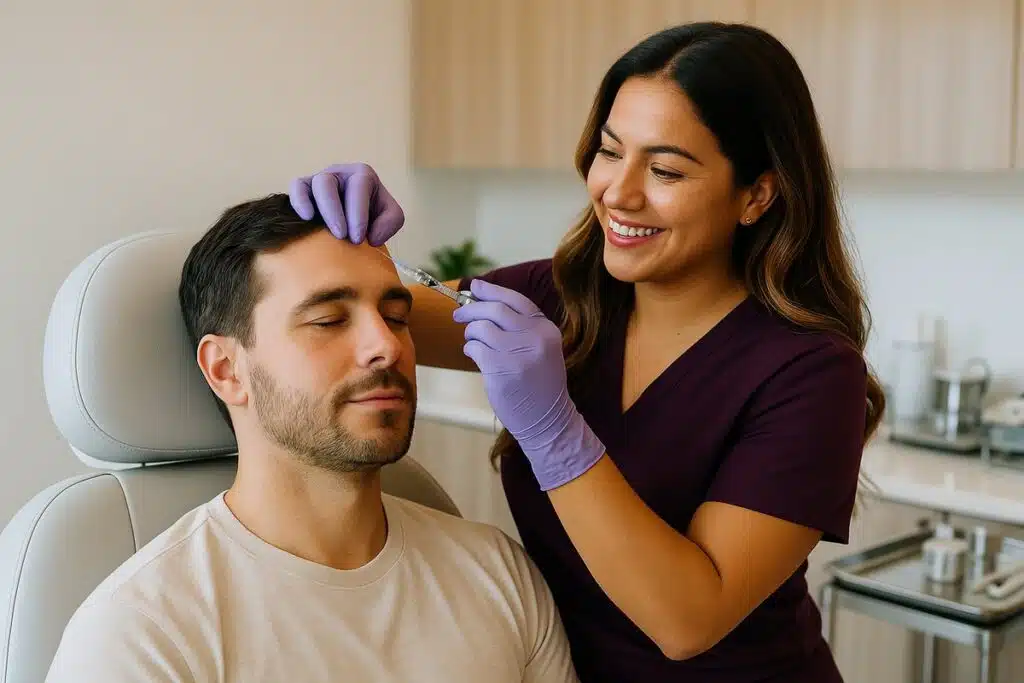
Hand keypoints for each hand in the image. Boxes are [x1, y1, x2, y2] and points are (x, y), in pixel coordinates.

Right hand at [288, 162, 404, 245]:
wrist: (356, 224)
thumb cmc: (373, 217)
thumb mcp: (391, 217)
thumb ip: (390, 222)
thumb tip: (371, 235)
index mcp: (362, 176)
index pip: (358, 186)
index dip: (357, 213)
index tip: (357, 238)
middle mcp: (340, 173)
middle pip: (330, 184)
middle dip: (335, 212)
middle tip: (341, 236)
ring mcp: (320, 179)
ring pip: (315, 184)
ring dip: (322, 209)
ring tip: (324, 233)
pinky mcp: (305, 189)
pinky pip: (297, 187)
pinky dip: (299, 201)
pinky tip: (306, 218)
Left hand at [453, 279, 605, 490]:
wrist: (547, 419)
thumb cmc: (539, 383)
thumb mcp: (541, 348)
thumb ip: (520, 326)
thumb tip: (483, 298)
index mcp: (546, 329)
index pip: (516, 301)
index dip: (492, 291)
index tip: (474, 286)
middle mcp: (534, 338)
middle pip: (495, 311)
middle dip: (472, 309)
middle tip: (458, 314)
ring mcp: (517, 354)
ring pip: (481, 329)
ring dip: (470, 333)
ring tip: (472, 341)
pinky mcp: (500, 370)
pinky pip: (475, 348)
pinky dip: (469, 348)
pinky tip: (473, 354)